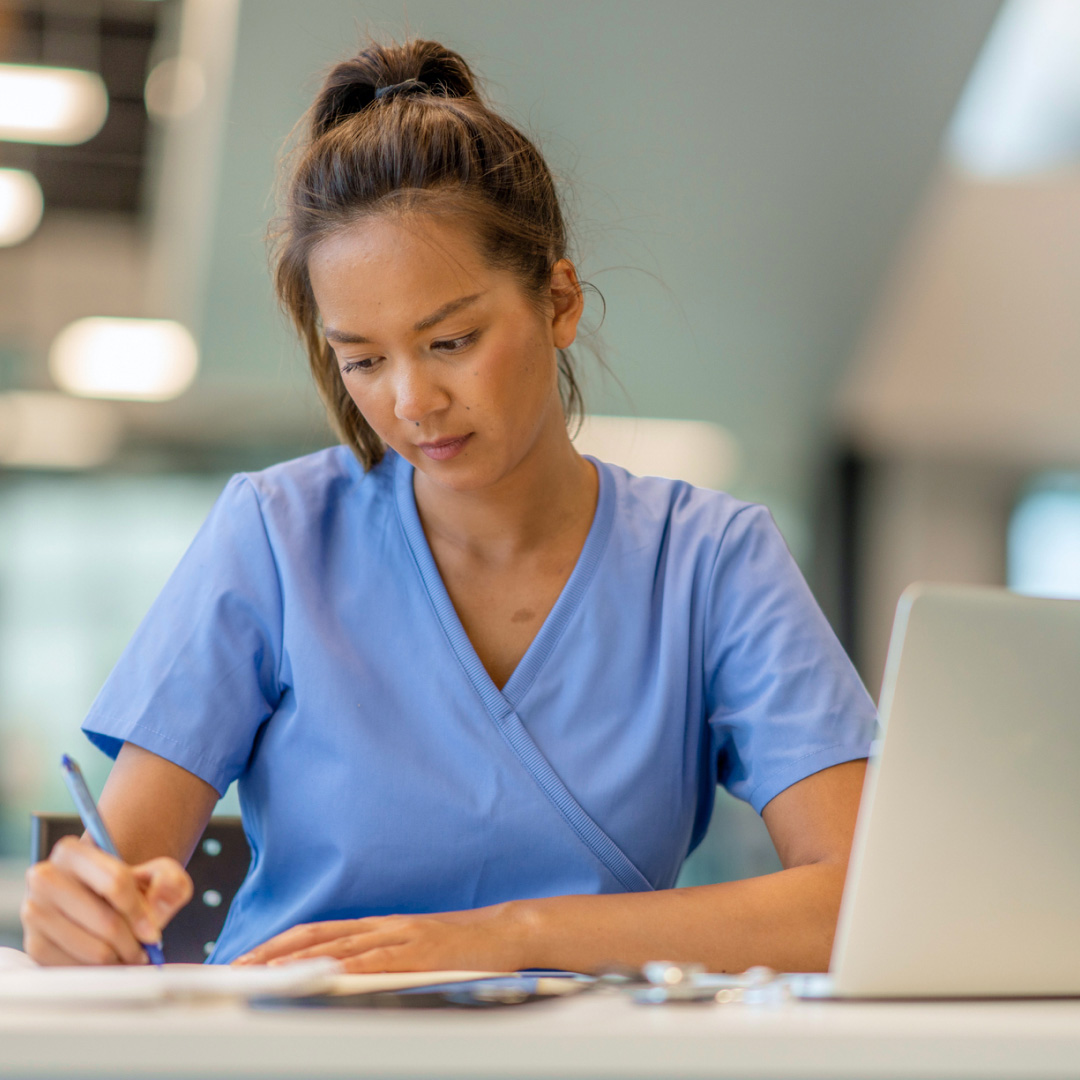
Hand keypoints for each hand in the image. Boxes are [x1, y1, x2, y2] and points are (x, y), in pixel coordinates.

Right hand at [21, 836, 192, 964]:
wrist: (96, 902)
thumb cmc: (126, 888)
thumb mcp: (156, 873)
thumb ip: (170, 878)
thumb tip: (163, 891)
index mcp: (71, 852)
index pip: (116, 882)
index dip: (141, 911)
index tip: (153, 930)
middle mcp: (44, 878)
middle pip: (106, 921)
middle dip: (133, 940)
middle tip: (143, 948)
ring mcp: (34, 913)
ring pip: (94, 949)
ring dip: (119, 957)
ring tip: (127, 953)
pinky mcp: (33, 945)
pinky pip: (76, 968)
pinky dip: (98, 970)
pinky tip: (106, 959)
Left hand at [233, 903, 531, 972]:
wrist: (505, 932)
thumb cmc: (461, 947)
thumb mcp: (413, 949)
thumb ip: (379, 959)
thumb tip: (339, 980)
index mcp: (379, 926)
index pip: (317, 932)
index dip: (278, 944)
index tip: (245, 959)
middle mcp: (383, 926)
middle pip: (316, 936)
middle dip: (272, 953)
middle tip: (235, 968)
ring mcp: (400, 937)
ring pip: (337, 946)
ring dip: (295, 961)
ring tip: (260, 973)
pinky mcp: (419, 951)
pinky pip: (375, 960)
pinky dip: (343, 968)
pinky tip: (320, 976)